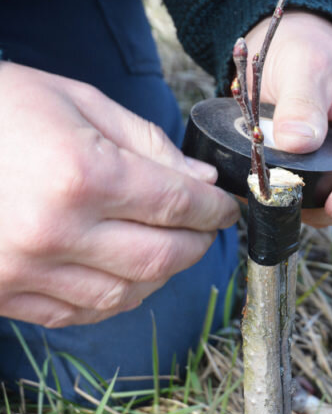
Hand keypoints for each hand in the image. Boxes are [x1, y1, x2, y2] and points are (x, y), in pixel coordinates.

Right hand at [0, 63, 239, 327]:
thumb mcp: (75, 101)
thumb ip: (146, 142)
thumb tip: (201, 182)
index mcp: (81, 175)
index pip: (178, 205)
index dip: (215, 210)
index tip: (227, 207)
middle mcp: (56, 231)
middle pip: (162, 258)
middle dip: (198, 244)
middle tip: (207, 228)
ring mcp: (26, 270)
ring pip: (126, 294)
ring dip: (162, 274)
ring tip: (169, 247)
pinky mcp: (3, 293)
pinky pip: (80, 312)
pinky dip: (116, 296)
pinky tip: (124, 272)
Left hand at [244, 11, 331, 227]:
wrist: (284, 48)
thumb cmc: (306, 47)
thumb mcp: (303, 64)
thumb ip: (302, 102)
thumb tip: (297, 143)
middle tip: (291, 196)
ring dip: (309, 206)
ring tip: (273, 185)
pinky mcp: (324, 176)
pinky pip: (315, 203)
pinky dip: (292, 201)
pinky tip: (267, 186)